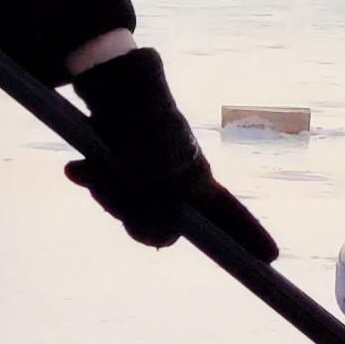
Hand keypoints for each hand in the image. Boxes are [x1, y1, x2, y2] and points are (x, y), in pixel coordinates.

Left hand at [60, 48, 279, 262]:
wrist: (112, 85)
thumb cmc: (147, 131)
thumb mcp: (160, 180)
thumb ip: (161, 218)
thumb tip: (161, 239)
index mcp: (200, 180)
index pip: (231, 216)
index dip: (249, 237)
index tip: (270, 258)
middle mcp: (178, 180)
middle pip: (161, 222)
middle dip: (131, 213)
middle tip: (119, 194)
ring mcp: (148, 174)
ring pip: (126, 206)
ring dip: (106, 192)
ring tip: (92, 168)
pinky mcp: (120, 164)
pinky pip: (106, 186)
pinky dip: (91, 178)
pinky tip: (74, 168)